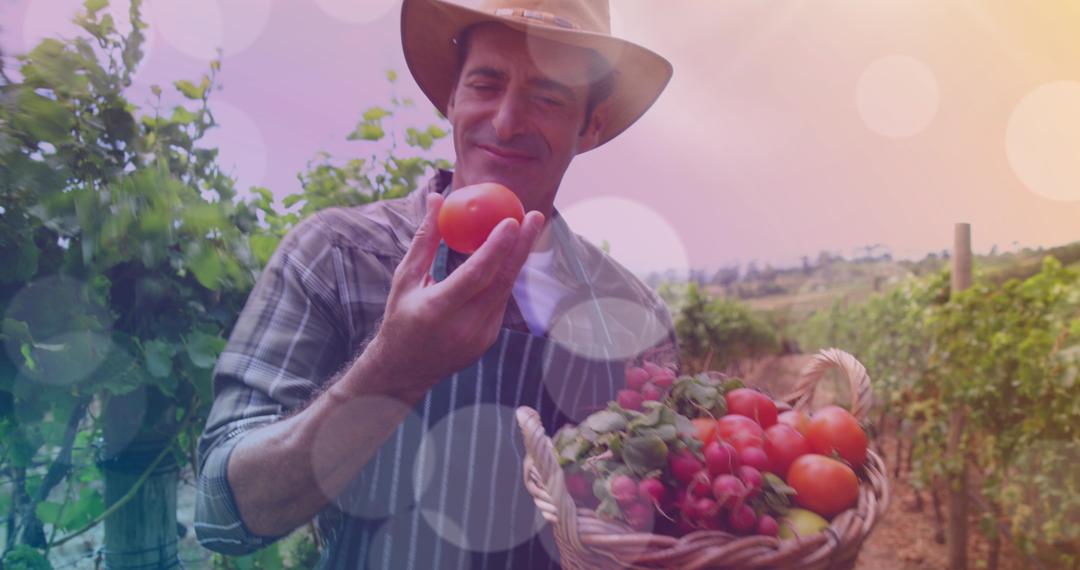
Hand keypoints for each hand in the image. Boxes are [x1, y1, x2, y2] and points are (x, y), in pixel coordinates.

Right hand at [361, 192, 544, 400]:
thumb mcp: (405, 278)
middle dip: (522, 246)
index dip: (497, 247)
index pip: (476, 275)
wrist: (403, 371)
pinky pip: (501, 302)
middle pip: (502, 281)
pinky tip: (510, 256)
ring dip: (518, 258)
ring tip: (528, 228)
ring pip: (506, 290)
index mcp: (437, 309)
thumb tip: (436, 198)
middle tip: (536, 216)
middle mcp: (463, 326)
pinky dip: (505, 277)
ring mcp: (480, 337)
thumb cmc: (400, 317)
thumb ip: (425, 239)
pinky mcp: (488, 340)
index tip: (512, 220)